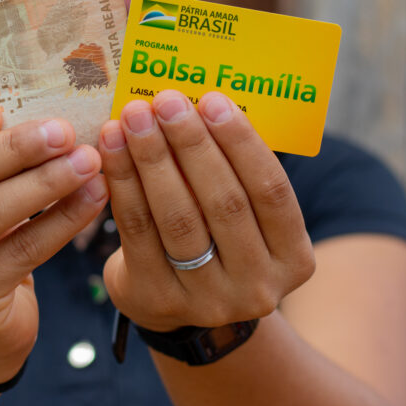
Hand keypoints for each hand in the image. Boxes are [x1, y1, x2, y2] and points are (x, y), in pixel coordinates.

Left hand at [99, 91, 314, 331]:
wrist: (176, 304)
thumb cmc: (214, 241)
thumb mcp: (244, 219)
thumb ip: (236, 174)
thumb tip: (200, 103)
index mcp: (293, 259)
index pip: (271, 192)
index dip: (242, 143)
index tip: (212, 100)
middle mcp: (256, 286)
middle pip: (223, 204)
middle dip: (191, 145)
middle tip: (165, 101)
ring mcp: (207, 300)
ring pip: (177, 218)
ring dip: (153, 159)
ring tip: (133, 118)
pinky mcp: (157, 299)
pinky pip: (138, 230)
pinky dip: (123, 183)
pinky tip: (112, 148)